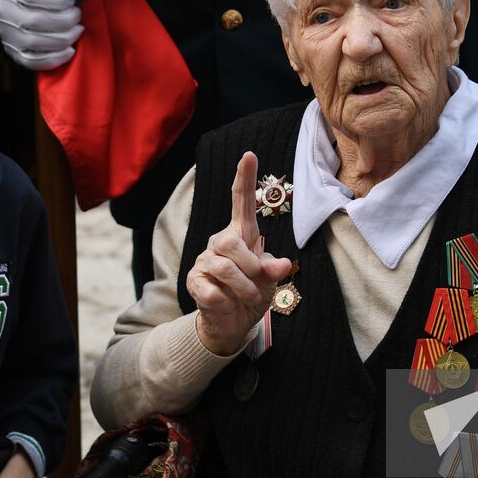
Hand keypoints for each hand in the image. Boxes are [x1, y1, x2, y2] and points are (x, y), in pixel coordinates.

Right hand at [0, 0, 83, 70]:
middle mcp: (2, 10)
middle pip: (34, 21)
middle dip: (63, 21)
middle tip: (77, 16)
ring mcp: (5, 33)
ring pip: (34, 42)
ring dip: (63, 39)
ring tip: (77, 31)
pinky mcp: (12, 51)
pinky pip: (31, 61)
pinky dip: (54, 59)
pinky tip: (70, 51)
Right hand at [188, 152, 291, 355]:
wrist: (234, 321)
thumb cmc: (253, 292)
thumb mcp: (270, 279)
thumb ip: (275, 268)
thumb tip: (283, 265)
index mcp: (241, 234)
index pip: (241, 202)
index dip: (245, 179)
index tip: (249, 155)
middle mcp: (219, 242)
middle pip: (231, 243)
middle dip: (251, 267)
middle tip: (258, 282)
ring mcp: (204, 261)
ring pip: (223, 268)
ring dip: (244, 288)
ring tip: (249, 297)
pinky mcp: (194, 281)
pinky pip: (211, 289)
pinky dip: (226, 301)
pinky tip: (227, 302)